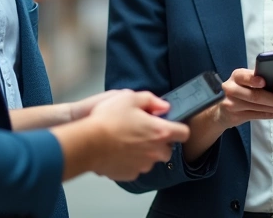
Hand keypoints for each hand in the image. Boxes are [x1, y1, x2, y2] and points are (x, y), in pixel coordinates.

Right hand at [70, 90, 189, 181]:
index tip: (169, 124)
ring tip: (127, 141)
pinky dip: (130, 161)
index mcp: (160, 132)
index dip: (178, 127)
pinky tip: (118, 152)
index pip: (184, 133)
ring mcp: (143, 166)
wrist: (87, 143)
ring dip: (144, 152)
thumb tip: (163, 106)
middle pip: (168, 149)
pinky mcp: (129, 175)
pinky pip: (135, 167)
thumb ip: (151, 100)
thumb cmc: (109, 119)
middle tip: (143, 132)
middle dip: (159, 142)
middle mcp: (156, 152)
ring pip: (150, 160)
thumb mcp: (130, 97)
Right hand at [208, 68, 272, 129]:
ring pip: (258, 107)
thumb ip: (256, 78)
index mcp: (236, 76)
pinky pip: (257, 116)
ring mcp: (232, 104)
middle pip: (254, 95)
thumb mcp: (243, 80)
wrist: (220, 109)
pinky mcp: (236, 116)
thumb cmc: (239, 89)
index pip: (244, 76)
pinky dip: (272, 114)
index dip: (253, 79)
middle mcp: (231, 89)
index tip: (264, 82)